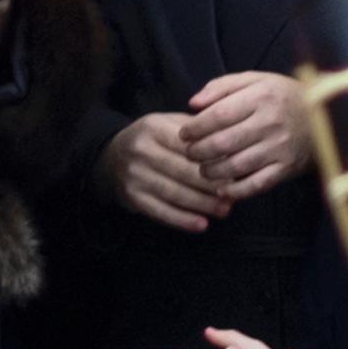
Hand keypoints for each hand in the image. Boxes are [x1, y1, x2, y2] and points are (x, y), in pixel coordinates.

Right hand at [101, 113, 222, 230]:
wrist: (112, 156)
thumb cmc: (153, 140)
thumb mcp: (170, 124)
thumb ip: (198, 131)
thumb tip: (233, 147)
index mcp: (155, 127)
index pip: (190, 146)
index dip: (214, 160)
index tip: (235, 172)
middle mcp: (142, 150)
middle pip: (184, 171)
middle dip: (212, 185)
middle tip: (234, 195)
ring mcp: (134, 174)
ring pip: (174, 193)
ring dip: (202, 204)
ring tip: (224, 211)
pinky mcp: (131, 197)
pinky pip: (160, 211)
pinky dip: (182, 220)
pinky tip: (201, 225)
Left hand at [181, 69, 310, 202]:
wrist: (327, 115)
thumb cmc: (282, 96)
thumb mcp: (255, 80)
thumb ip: (221, 87)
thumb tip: (192, 103)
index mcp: (261, 97)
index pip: (218, 115)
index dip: (195, 127)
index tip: (184, 134)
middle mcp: (271, 122)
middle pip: (223, 143)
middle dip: (198, 152)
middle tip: (190, 154)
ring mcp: (280, 147)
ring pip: (236, 166)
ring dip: (212, 172)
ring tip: (203, 169)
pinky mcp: (287, 168)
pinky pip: (256, 185)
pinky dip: (236, 191)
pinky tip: (223, 190)